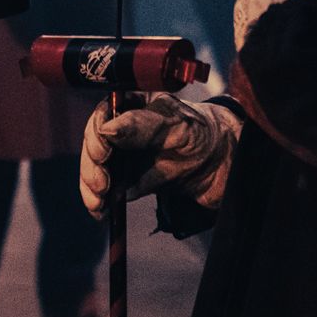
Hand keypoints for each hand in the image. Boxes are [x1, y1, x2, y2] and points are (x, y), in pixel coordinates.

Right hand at [79, 93, 240, 218]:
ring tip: (98, 204)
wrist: (224, 166)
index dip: (96, 135)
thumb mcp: (176, 125)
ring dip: (92, 187)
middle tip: (101, 185)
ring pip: (96, 169)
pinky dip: (100, 201)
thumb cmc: (204, 133)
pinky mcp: (130, 180)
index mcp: (133, 105)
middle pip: (95, 144)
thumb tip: (108, 130)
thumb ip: (142, 126)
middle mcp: (124, 128)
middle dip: (92, 166)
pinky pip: (108, 190)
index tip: (102, 154)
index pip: (103, 115)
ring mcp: (126, 155)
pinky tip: (101, 211)